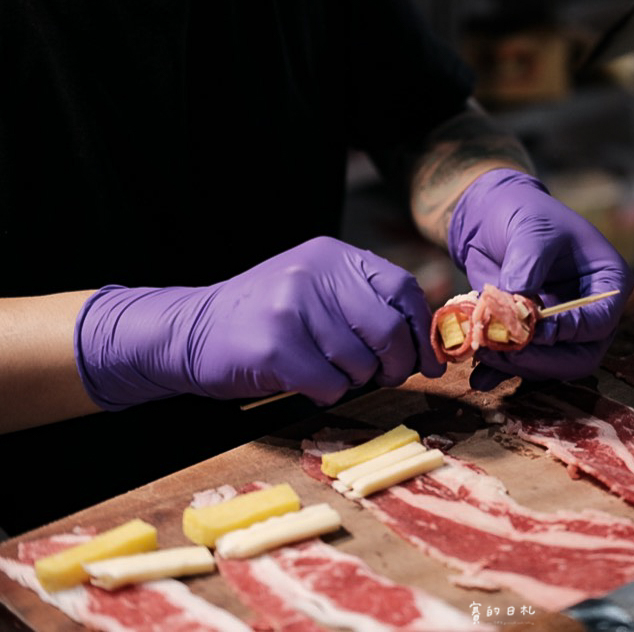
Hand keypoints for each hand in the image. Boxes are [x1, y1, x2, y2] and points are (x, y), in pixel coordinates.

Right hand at [75, 237, 444, 409]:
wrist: (190, 332)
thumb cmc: (264, 319)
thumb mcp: (315, 290)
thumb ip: (364, 303)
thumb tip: (424, 343)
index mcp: (333, 256)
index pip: (402, 289)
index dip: (421, 331)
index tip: (425, 362)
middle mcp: (315, 274)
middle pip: (389, 330)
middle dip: (393, 364)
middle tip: (380, 377)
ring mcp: (293, 308)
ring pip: (361, 364)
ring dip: (351, 380)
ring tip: (325, 370)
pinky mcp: (276, 346)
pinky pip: (330, 385)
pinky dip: (325, 394)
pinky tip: (304, 382)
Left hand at [448, 168, 633, 389]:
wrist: (492, 217)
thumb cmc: (524, 214)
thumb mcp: (531, 229)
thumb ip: (528, 265)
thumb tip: (517, 307)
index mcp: (608, 283)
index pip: (599, 322)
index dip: (569, 331)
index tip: (535, 330)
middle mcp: (590, 313)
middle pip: (579, 356)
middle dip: (540, 359)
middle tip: (504, 350)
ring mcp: (561, 329)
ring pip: (549, 366)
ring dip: (515, 365)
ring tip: (482, 350)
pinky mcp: (531, 337)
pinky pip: (522, 364)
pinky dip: (500, 372)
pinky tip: (479, 378)